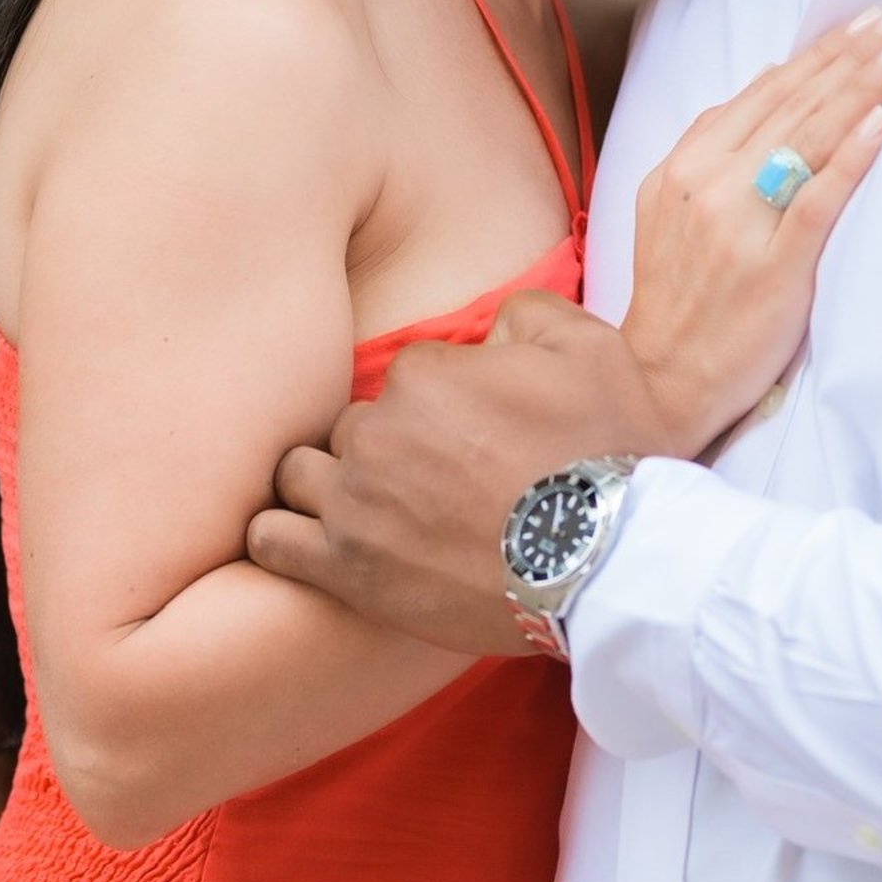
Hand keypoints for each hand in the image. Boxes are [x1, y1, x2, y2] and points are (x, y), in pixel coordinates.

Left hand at [248, 294, 665, 652]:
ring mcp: (355, 505)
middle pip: (352, 426)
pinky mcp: (346, 570)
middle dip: (387, 445)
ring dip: (331, 485)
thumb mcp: (591, 347)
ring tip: (377, 511)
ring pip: (302, 474)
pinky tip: (316, 540)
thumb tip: (491, 324)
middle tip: (438, 481)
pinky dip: (283, 536)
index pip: (407, 374)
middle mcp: (377, 433)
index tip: (477, 435)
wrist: (612, 562)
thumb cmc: (606, 454)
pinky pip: (270, 540)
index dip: (445, 402)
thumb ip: (526, 311)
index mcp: (424, 375)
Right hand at [622, 4, 881, 448]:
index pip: (766, 92)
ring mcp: (740, 224)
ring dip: (862, 83)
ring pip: (808, 136)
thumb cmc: (680, 299)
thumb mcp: (674, 211)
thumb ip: (716, 151)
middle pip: (794, 103)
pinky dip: (851, 156)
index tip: (866, 19)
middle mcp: (708, 184)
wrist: (659, 380)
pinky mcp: (773, 266)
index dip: (820, 52)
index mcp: (685, 166)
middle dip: (853, 52)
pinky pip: (817, 199)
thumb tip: (770, 88)